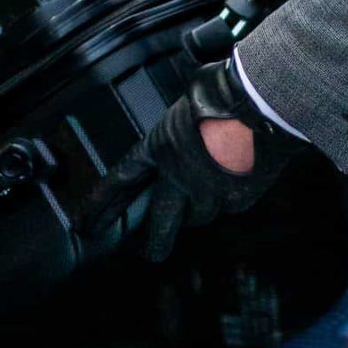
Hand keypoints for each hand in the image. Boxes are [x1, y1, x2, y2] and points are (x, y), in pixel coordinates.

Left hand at [109, 59, 317, 261]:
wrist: (262, 104)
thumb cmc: (225, 93)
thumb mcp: (189, 100)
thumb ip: (181, 122)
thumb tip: (187, 113)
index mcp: (160, 148)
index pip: (122, 180)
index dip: (102, 202)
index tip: (86, 223)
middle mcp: (179, 177)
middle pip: (162, 219)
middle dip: (155, 240)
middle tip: (151, 254)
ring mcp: (209, 193)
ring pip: (200, 214)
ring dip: (201, 208)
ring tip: (210, 190)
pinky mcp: (237, 199)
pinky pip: (230, 205)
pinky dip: (231, 196)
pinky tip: (239, 177)